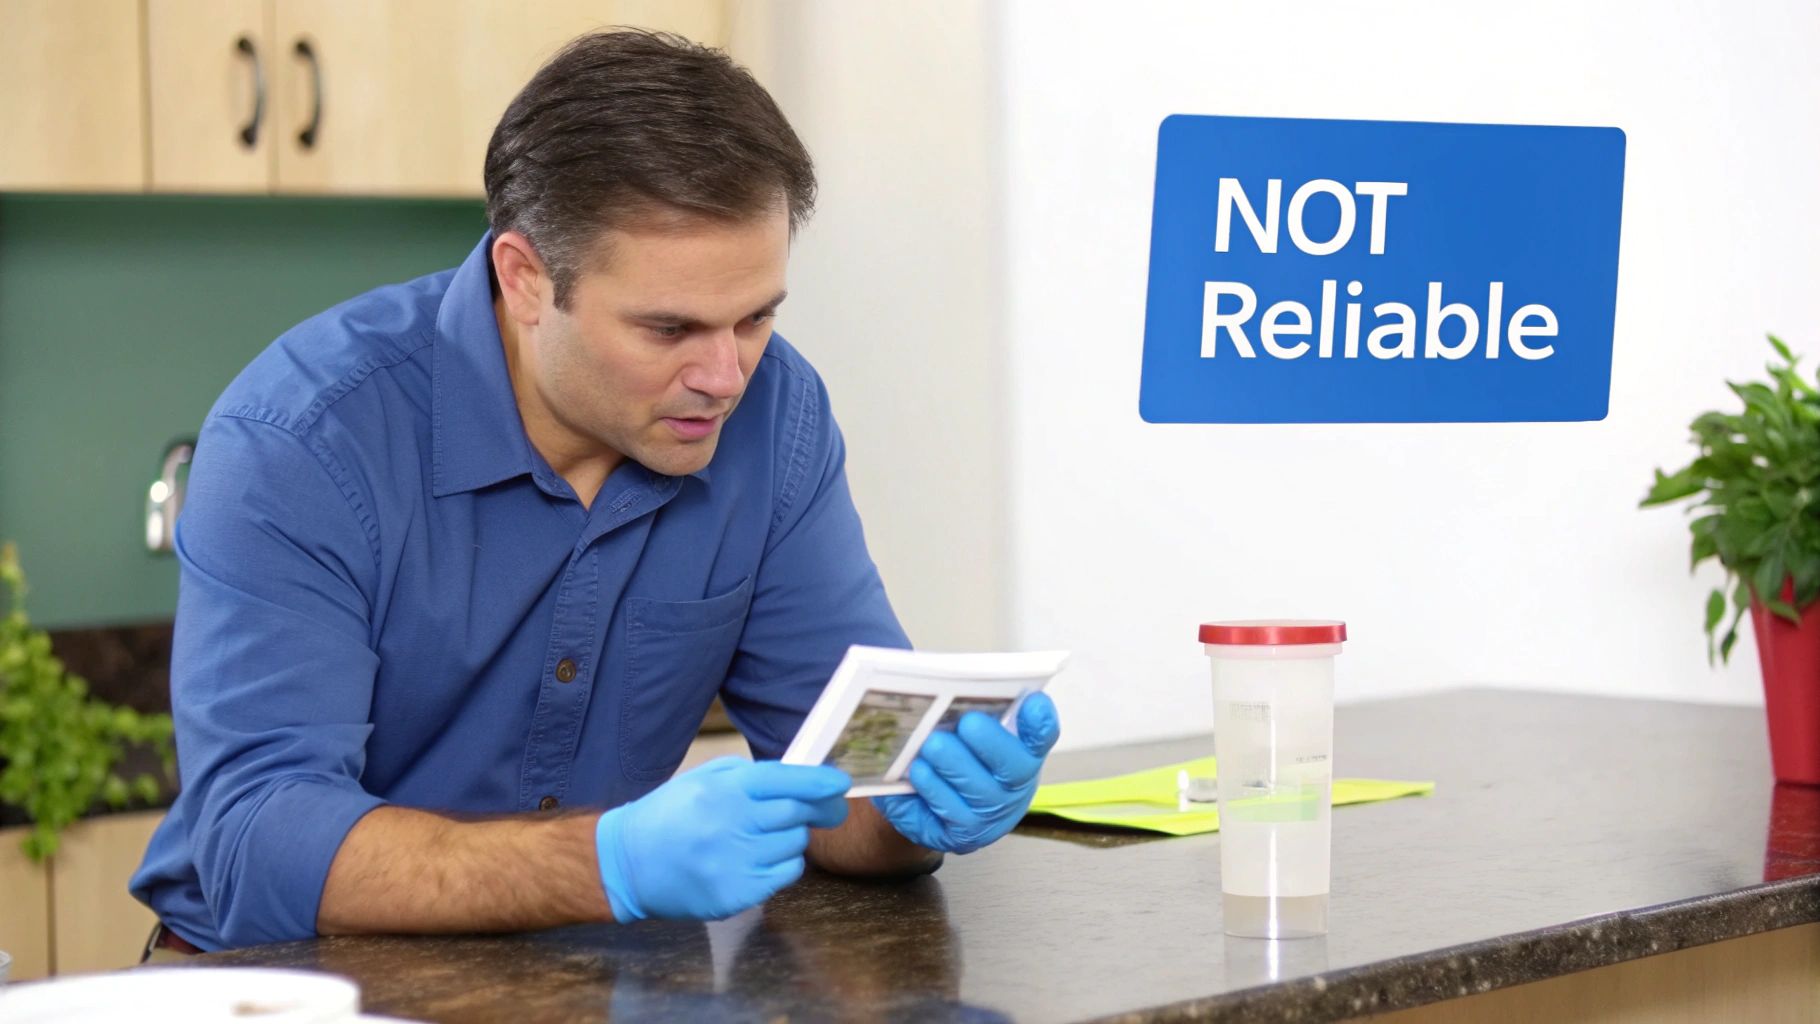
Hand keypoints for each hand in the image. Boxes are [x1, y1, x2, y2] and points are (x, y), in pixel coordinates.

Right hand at [595, 757, 849, 920]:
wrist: (628, 864)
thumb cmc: (670, 814)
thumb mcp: (703, 779)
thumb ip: (750, 775)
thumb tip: (801, 776)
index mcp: (722, 789)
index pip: (784, 780)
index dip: (818, 780)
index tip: (841, 783)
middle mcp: (730, 823)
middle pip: (797, 812)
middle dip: (820, 808)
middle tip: (831, 809)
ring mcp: (734, 862)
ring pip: (795, 844)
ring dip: (794, 837)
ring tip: (770, 835)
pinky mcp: (737, 894)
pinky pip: (786, 874)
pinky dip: (784, 864)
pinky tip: (763, 857)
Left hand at [874, 692, 1059, 853]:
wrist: (941, 806)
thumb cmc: (960, 756)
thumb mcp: (971, 731)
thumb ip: (974, 708)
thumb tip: (954, 677)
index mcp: (1024, 755)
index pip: (1041, 738)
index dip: (1041, 723)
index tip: (1034, 702)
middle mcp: (1014, 790)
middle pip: (1012, 769)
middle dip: (990, 743)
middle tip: (967, 722)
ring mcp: (990, 817)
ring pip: (977, 795)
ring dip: (954, 768)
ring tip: (931, 746)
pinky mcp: (961, 837)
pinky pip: (948, 816)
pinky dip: (932, 791)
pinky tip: (917, 773)